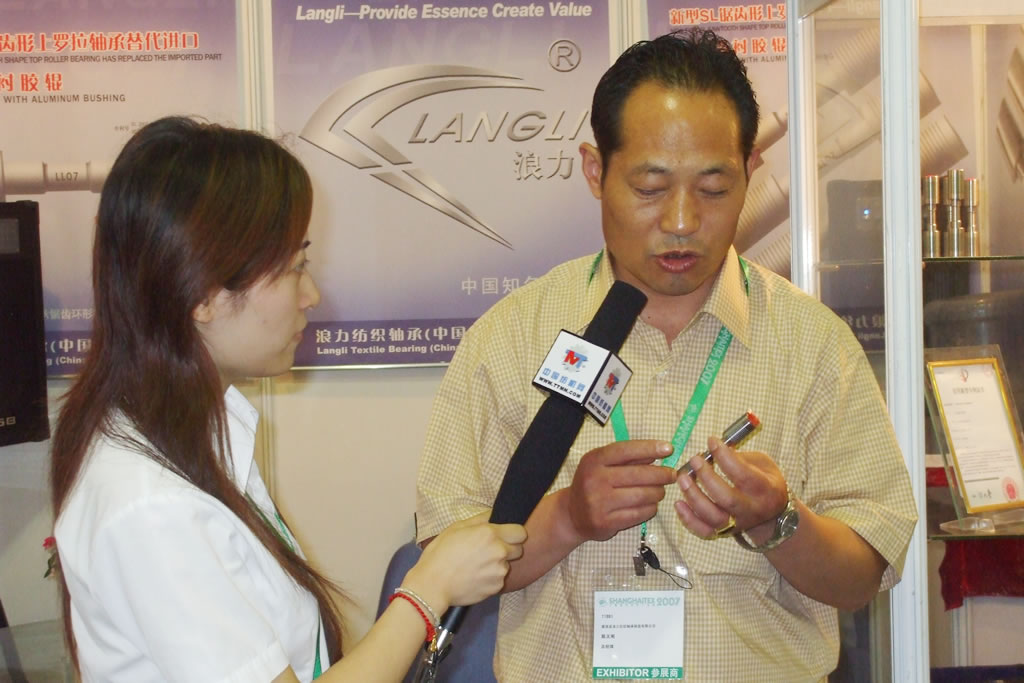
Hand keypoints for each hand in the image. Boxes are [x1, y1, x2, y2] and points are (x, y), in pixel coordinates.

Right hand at [403, 513, 525, 611]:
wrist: (432, 585)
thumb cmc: (440, 554)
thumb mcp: (455, 528)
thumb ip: (479, 520)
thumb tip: (493, 514)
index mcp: (490, 534)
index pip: (520, 532)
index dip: (513, 534)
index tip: (505, 536)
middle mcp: (499, 551)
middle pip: (518, 549)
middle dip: (507, 549)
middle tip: (488, 552)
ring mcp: (499, 571)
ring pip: (506, 565)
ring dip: (497, 565)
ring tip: (476, 567)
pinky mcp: (496, 587)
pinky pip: (499, 580)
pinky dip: (490, 579)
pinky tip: (474, 578)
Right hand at [567, 440, 676, 541]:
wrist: (571, 514)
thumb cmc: (592, 484)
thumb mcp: (603, 465)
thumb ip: (628, 458)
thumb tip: (657, 453)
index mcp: (594, 460)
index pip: (625, 450)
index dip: (649, 448)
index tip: (668, 449)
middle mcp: (595, 480)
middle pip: (638, 475)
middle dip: (661, 474)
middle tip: (672, 475)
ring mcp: (599, 502)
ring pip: (642, 495)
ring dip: (658, 493)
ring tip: (660, 491)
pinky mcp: (606, 522)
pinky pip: (639, 514)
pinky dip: (651, 509)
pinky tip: (651, 505)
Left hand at [674, 436, 787, 538]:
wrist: (771, 516)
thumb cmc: (764, 482)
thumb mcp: (763, 464)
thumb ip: (742, 457)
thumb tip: (716, 449)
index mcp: (764, 490)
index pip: (743, 475)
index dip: (725, 457)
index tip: (711, 441)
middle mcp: (750, 509)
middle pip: (727, 498)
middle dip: (707, 478)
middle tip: (695, 460)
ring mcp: (736, 523)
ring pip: (713, 517)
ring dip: (694, 497)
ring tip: (683, 478)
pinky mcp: (723, 532)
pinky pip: (703, 530)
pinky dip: (688, 519)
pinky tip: (678, 503)